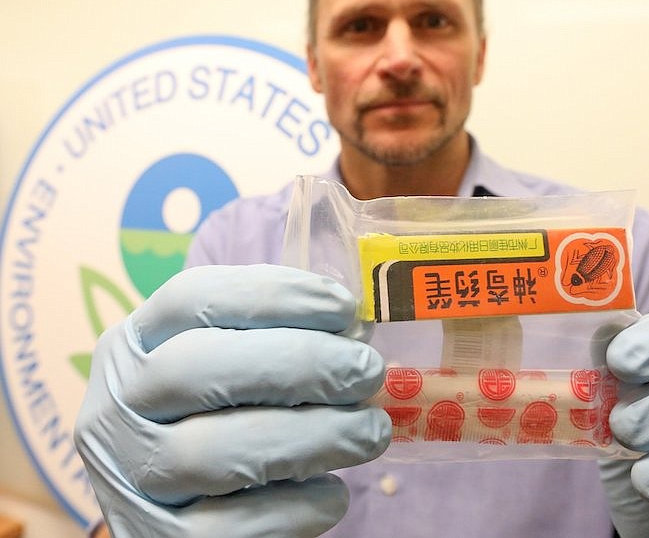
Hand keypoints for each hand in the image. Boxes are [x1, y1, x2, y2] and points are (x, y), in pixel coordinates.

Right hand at [74, 264, 390, 537]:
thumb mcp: (228, 369)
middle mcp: (115, 408)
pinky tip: (333, 492)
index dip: (272, 294)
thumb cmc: (217, 419)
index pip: (190, 297)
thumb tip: (355, 334)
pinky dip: (297, 505)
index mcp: (132, 346)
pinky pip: (233, 527)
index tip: (344, 306)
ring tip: (372, 432)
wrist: (177, 517)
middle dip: (298, 362)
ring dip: (313, 436)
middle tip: (368, 369)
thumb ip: (277, 342)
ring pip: (216, 452)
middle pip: (196, 366)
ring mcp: (129, 480)